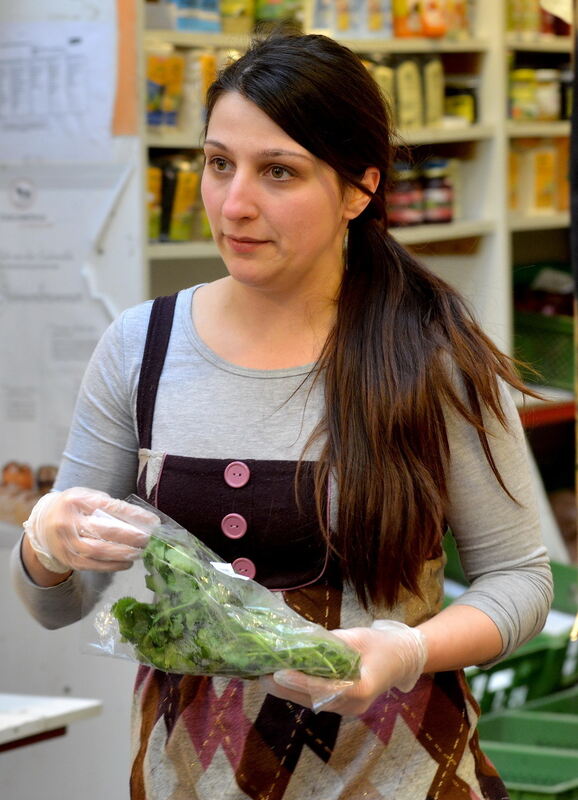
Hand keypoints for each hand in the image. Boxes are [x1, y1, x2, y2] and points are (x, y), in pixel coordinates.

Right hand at [23, 488, 159, 573]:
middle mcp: (68, 521)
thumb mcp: (87, 497)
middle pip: (103, 531)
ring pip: (98, 551)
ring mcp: (66, 542)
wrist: (43, 524)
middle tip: (148, 539)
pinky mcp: (68, 559)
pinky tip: (127, 563)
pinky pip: (93, 565)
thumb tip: (139, 520)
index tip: (152, 522)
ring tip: (141, 552)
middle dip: (130, 537)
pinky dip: (113, 566)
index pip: (109, 507)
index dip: (133, 515)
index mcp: (76, 500)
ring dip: (123, 553)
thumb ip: (108, 505)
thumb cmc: (74, 508)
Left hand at [259, 620, 427, 715]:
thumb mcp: (359, 637)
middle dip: (284, 688)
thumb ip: (332, 643)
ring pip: (311, 701)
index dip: (300, 681)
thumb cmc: (383, 644)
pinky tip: (280, 679)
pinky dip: (297, 689)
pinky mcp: (342, 706)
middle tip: (259, 674)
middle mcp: (352, 706)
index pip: (325, 688)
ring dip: (286, 690)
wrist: (403, 658)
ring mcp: (347, 709)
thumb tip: (302, 641)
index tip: (279, 673)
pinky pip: (316, 699)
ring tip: (263, 676)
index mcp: (361, 689)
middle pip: (312, 699)